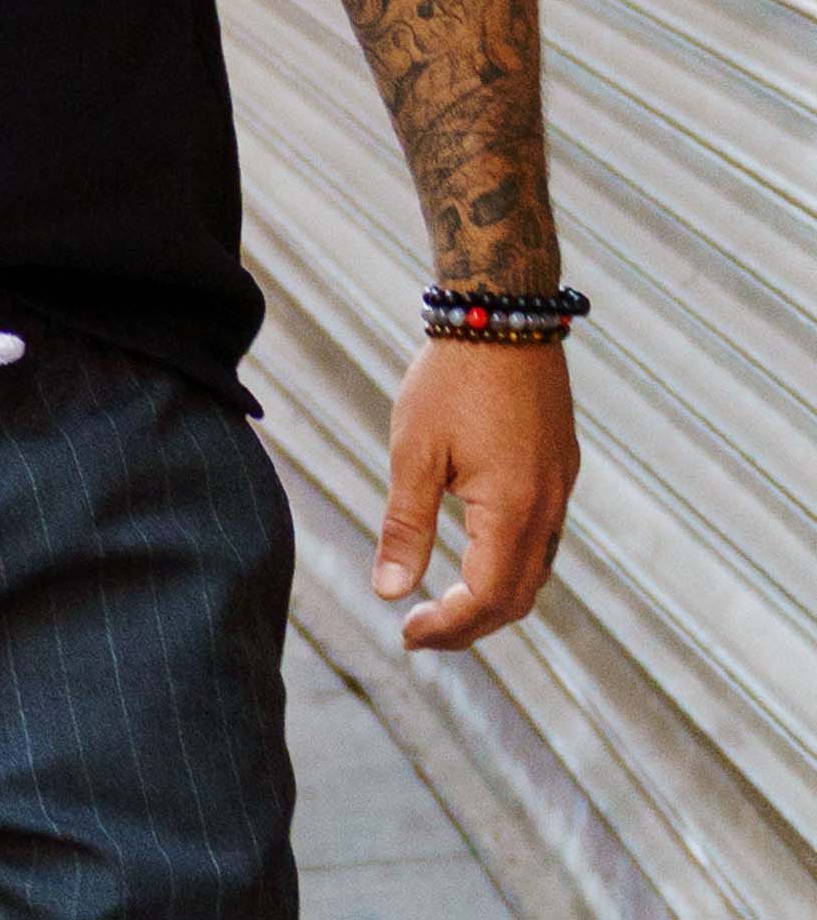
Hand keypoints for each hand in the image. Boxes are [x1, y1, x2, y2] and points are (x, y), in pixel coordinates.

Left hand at [374, 340, 578, 651]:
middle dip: (471, 625)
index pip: (487, 598)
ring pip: (536, 571)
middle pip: (518, 597)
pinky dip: (511, 564)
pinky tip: (477, 556)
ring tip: (443, 604)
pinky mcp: (561, 469)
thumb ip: (405, 525)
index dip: (448, 626)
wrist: (502, 315)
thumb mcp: (414, 451)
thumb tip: (389, 592)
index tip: (405, 633)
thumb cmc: (450, 379)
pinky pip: (543, 539)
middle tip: (419, 631)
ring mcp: (561, 489)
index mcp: (513, 509)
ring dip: (494, 599)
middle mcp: (548, 508)